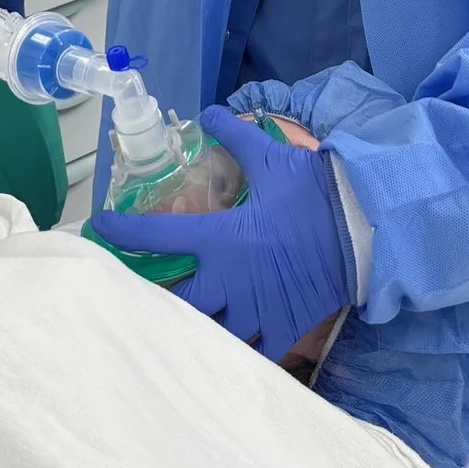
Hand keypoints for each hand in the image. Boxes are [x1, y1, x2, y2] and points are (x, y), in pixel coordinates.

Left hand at [87, 105, 356, 360]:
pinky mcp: (282, 329)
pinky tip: (222, 357)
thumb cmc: (314, 193)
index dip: (125, 232)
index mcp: (221, 238)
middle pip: (176, 302)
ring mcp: (255, 310)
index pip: (159, 235)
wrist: (366, 229)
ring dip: (190, 330)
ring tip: (175, 327)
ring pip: (207, 335)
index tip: (102, 227)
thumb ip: (235, 135)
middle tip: (142, 293)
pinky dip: (235, 356)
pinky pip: (251, 355)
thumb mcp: (271, 158)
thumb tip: (209, 110)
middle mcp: (229, 280)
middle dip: (157, 299)